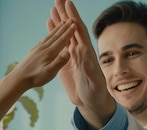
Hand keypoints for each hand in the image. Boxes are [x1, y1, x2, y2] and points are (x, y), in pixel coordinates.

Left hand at [7, 18, 75, 91]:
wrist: (18, 78)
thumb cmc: (35, 77)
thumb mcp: (49, 73)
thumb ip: (59, 62)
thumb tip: (68, 52)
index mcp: (49, 53)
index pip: (62, 41)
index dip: (69, 33)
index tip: (74, 25)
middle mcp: (43, 48)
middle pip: (56, 36)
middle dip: (64, 28)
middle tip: (70, 20)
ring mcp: (37, 49)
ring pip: (49, 36)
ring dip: (56, 29)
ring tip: (61, 23)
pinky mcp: (33, 51)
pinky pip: (43, 40)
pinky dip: (48, 35)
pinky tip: (49, 35)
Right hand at [48, 0, 114, 129]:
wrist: (91, 102)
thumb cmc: (96, 94)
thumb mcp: (94, 82)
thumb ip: (90, 69)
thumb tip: (85, 55)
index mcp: (86, 53)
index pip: (79, 31)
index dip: (73, 17)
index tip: (68, 3)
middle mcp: (80, 50)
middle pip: (71, 28)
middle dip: (65, 13)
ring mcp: (72, 55)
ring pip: (64, 34)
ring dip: (59, 20)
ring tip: (53, 7)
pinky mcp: (64, 61)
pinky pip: (59, 44)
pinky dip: (54, 34)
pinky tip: (49, 24)